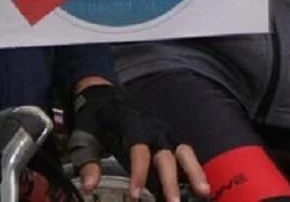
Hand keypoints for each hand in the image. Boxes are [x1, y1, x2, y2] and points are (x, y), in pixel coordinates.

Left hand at [68, 81, 208, 201]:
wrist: (106, 98)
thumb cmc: (96, 118)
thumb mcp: (85, 135)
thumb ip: (88, 161)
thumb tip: (89, 186)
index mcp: (132, 126)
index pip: (139, 151)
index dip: (139, 173)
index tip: (135, 195)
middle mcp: (153, 130)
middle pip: (167, 154)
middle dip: (172, 179)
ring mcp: (164, 134)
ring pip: (184, 152)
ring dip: (194, 172)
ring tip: (204, 192)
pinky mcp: (169, 140)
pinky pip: (185, 156)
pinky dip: (194, 170)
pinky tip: (201, 188)